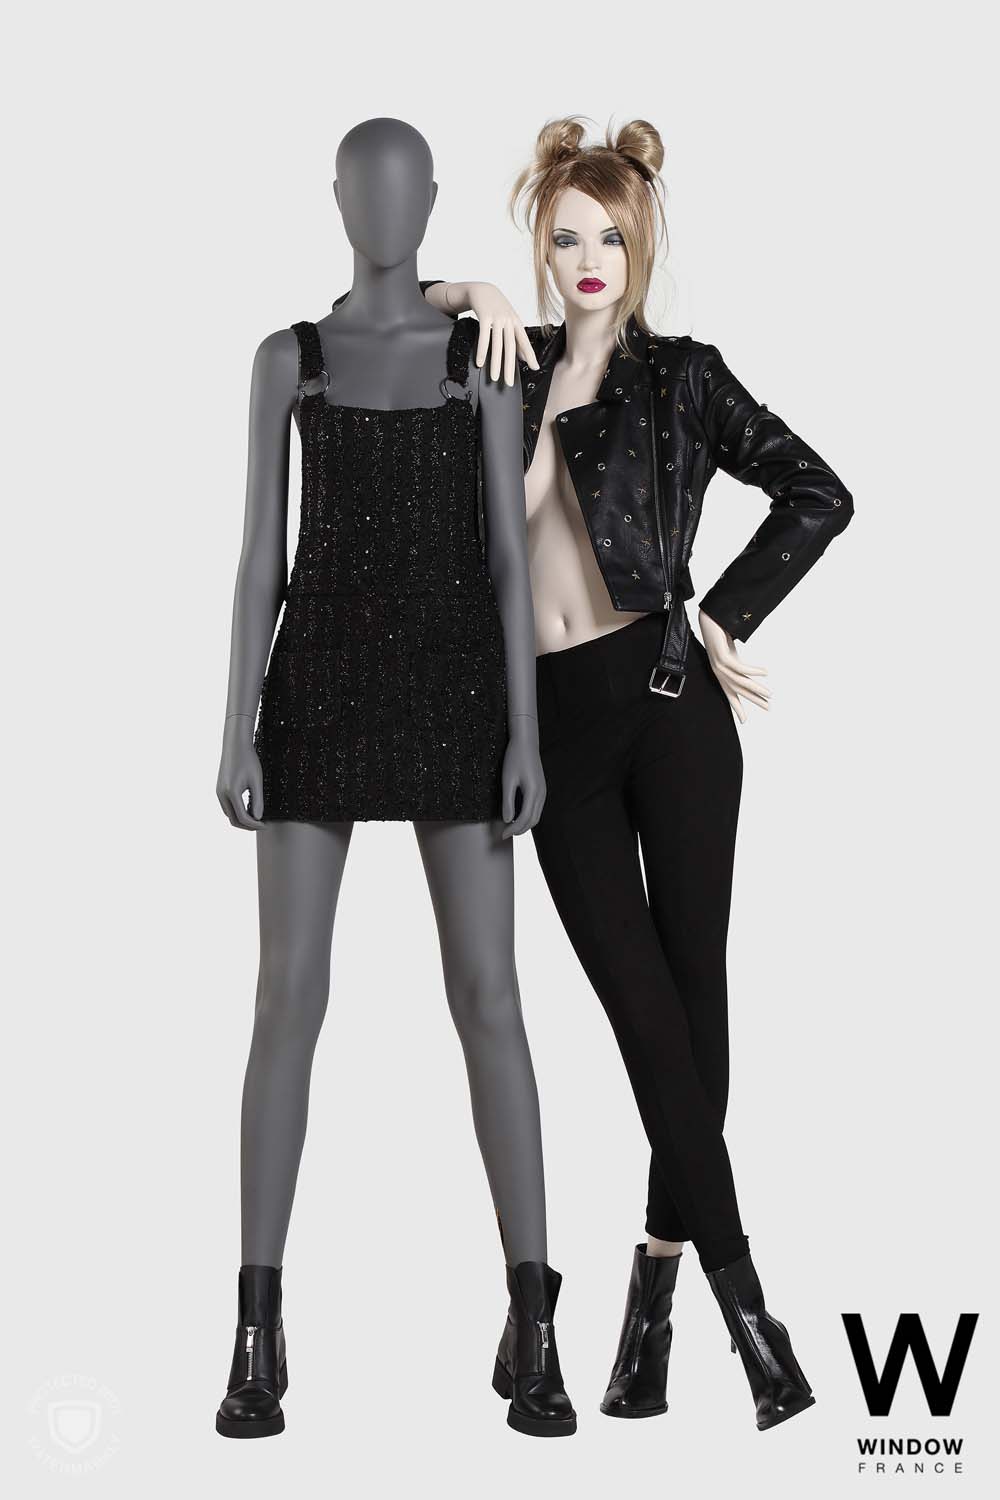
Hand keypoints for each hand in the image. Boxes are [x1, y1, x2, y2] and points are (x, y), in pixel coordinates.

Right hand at [216, 714, 264, 828]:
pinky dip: (237, 812)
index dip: (255, 824)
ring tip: (256, 818)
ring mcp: (218, 792)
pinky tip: (248, 808)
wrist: (236, 745)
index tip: (265, 825)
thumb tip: (257, 818)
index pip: (243, 817)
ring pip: (229, 815)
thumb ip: (257, 800)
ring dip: (241, 819)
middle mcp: (222, 794)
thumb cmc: (249, 760)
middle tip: (261, 824)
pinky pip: (227, 807)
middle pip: (233, 820)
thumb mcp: (256, 781)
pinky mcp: (219, 789)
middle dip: (247, 825)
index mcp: (231, 792)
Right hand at [462, 283, 538, 386]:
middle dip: (510, 366)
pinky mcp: (484, 316)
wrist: (482, 289)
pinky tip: (480, 363)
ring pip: (497, 344)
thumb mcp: (509, 320)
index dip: (530, 355)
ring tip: (494, 377)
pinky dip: (481, 351)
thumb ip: (515, 337)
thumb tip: (523, 358)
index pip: (524, 341)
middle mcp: (508, 320)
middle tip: (509, 382)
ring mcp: (496, 318)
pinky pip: (483, 337)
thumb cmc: (496, 307)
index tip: (535, 368)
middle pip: (510, 347)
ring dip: (495, 363)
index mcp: (516, 322)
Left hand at [500, 719, 545, 836]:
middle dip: (519, 830)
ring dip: (524, 824)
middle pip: (533, 820)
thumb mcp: (507, 780)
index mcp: (533, 792)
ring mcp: (543, 791)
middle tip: (504, 833)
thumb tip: (508, 820)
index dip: (513, 829)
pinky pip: (536, 808)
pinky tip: (516, 815)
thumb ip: (508, 801)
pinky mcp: (541, 788)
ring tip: (509, 826)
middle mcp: (541, 794)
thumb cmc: (515, 758)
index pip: (525, 819)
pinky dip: (527, 816)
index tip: (502, 834)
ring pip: (536, 815)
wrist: (526, 742)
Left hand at [698, 609, 769, 723]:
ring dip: (756, 688)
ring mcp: (719, 665)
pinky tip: (765, 672)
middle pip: (738, 691)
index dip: (737, 708)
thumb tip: (745, 673)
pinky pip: (740, 667)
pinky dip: (753, 671)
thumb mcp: (730, 653)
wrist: (709, 619)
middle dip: (753, 700)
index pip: (730, 694)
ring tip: (769, 694)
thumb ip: (737, 663)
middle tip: (768, 708)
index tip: (744, 721)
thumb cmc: (720, 635)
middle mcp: (719, 672)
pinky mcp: (722, 656)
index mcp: (721, 673)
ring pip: (740, 682)